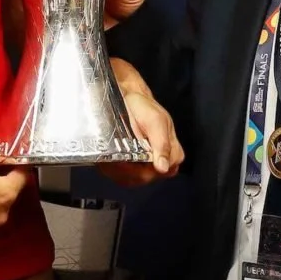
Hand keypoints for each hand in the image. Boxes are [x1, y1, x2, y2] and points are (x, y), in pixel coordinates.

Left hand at [98, 59, 184, 187]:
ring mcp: (145, 167)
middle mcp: (161, 163)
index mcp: (173, 153)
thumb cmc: (144, 108)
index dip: (145, 168)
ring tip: (109, 156)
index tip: (129, 158)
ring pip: (131, 180)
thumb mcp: (156, 120)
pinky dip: (112, 170)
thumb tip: (163, 167)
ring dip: (117, 170)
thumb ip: (162, 143)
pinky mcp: (130, 169)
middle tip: (115, 155)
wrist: (128, 99)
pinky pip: (121, 178)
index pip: (162, 171)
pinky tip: (108, 159)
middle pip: (144, 177)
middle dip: (127, 168)